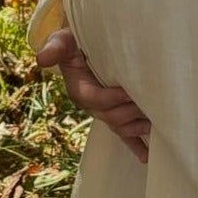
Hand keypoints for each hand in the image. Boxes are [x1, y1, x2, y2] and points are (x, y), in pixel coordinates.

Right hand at [36, 27, 151, 164]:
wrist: (84, 48)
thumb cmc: (75, 43)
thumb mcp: (64, 40)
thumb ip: (56, 47)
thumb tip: (42, 59)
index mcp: (79, 90)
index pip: (95, 99)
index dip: (112, 98)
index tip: (129, 91)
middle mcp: (92, 105)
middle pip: (111, 116)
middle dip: (130, 112)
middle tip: (152, 102)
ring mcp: (105, 112)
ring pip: (121, 127)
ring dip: (137, 127)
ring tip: (155, 121)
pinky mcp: (116, 113)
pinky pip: (124, 135)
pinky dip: (136, 146)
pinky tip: (146, 157)